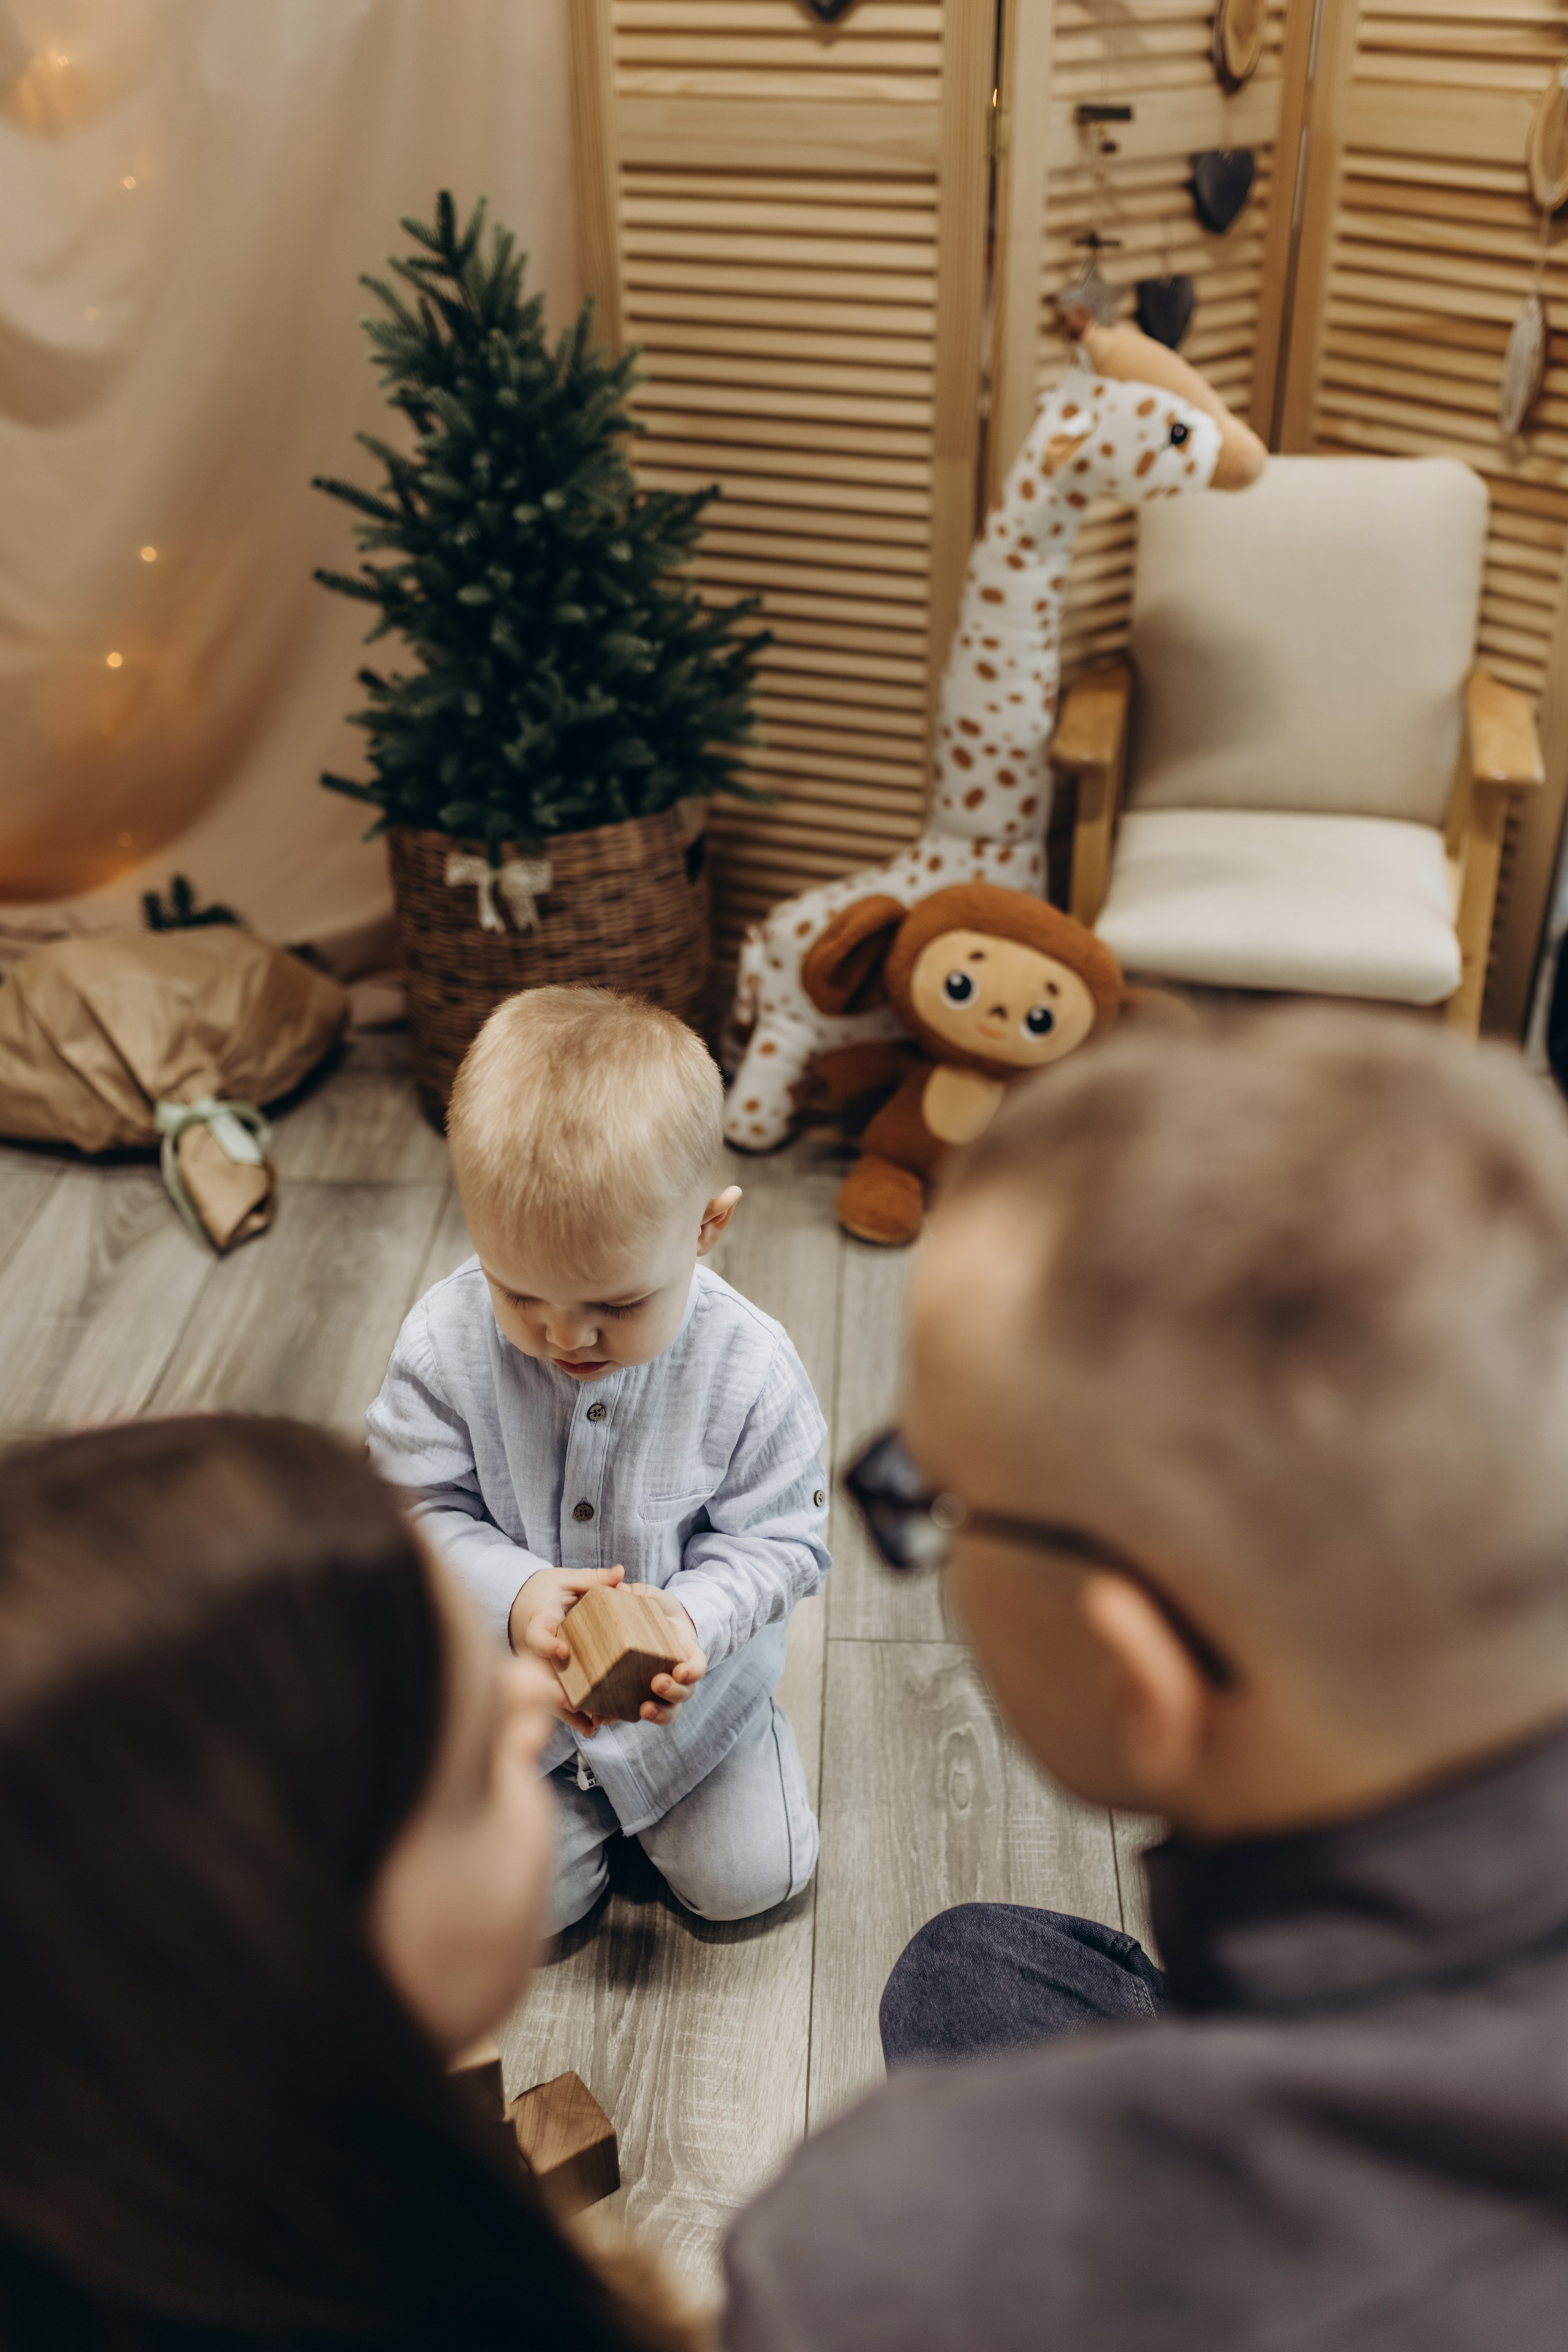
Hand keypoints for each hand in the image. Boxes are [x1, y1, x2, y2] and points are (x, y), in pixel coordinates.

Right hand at [509, 1563, 625, 1734]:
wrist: (520, 1605)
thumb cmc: (543, 1591)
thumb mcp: (565, 1580)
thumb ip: (592, 1579)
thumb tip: (621, 1573)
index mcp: (537, 1623)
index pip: (538, 1635)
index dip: (548, 1643)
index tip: (563, 1651)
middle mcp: (533, 1650)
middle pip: (543, 1676)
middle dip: (558, 1693)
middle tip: (577, 1705)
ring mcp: (536, 1668)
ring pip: (548, 1694)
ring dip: (568, 1712)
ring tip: (591, 1726)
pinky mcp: (542, 1678)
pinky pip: (554, 1699)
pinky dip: (570, 1715)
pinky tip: (590, 1729)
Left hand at [622, 1582, 706, 1725]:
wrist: (652, 1630)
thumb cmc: (658, 1613)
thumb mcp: (654, 1598)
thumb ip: (640, 1593)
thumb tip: (619, 1587)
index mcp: (686, 1652)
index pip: (697, 1665)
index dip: (693, 1671)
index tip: (681, 1670)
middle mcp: (678, 1677)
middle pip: (685, 1693)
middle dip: (673, 1692)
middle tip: (657, 1683)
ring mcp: (662, 1692)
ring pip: (668, 1711)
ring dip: (658, 1714)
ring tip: (643, 1710)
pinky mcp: (640, 1698)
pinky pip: (635, 1714)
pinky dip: (623, 1718)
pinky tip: (606, 1718)